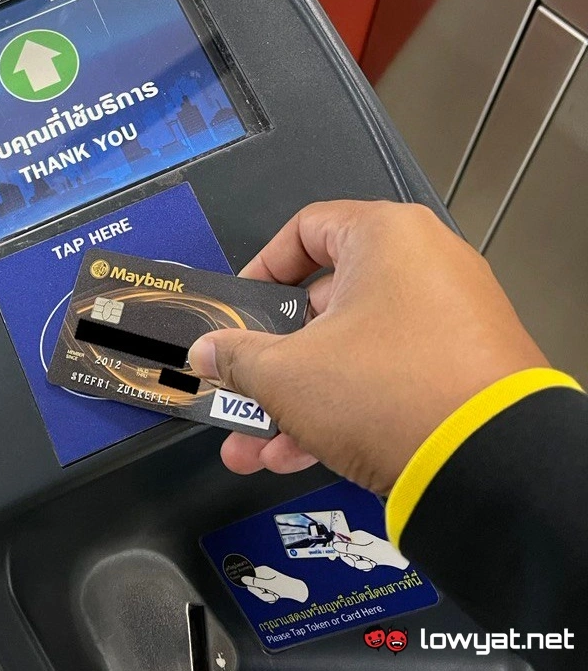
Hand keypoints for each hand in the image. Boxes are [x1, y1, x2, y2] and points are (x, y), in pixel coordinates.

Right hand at [188, 201, 546, 494]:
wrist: (490, 467)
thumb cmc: (388, 392)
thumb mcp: (287, 373)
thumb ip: (236, 356)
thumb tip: (206, 353)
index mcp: (385, 238)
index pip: (306, 230)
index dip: (259, 270)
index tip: (236, 310)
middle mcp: (423, 268)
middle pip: (322, 305)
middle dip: (269, 361)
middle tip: (237, 388)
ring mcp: (447, 320)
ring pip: (348, 351)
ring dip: (294, 399)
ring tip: (253, 445)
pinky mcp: (459, 370)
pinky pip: (383, 377)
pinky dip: (338, 408)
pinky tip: (294, 454)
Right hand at [241, 565, 309, 602]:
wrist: (297, 590)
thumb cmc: (284, 586)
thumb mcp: (267, 584)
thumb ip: (254, 581)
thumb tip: (242, 579)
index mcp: (262, 570)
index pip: (248, 577)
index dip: (253, 586)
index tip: (260, 590)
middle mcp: (264, 574)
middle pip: (253, 586)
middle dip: (260, 592)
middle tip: (269, 593)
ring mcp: (267, 580)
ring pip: (259, 591)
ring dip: (266, 596)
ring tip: (274, 595)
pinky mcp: (271, 586)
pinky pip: (265, 594)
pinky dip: (270, 597)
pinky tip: (276, 596)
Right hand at [332, 530, 409, 571]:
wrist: (396, 556)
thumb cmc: (381, 552)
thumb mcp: (362, 551)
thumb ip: (347, 548)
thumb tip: (335, 546)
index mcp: (356, 536)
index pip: (341, 543)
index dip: (339, 550)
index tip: (332, 556)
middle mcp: (359, 540)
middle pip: (347, 552)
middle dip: (353, 559)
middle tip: (360, 561)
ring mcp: (364, 547)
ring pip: (354, 558)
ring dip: (361, 563)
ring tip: (369, 562)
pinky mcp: (369, 553)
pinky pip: (361, 560)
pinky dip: (366, 564)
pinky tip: (372, 563)